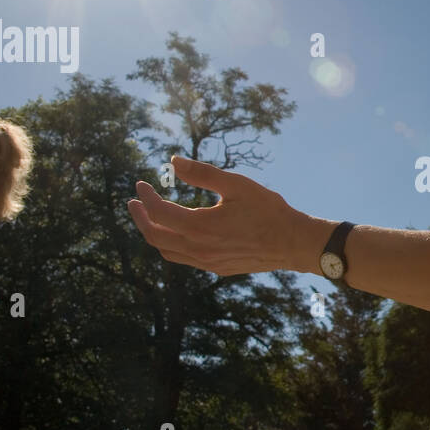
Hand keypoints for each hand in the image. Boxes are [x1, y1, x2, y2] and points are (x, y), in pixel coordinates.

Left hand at [128, 157, 306, 275]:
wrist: (294, 243)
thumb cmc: (268, 210)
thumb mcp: (236, 184)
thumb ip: (202, 173)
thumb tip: (173, 161)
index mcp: (200, 227)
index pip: (159, 212)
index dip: (146, 197)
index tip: (141, 183)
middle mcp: (199, 249)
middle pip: (155, 237)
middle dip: (141, 218)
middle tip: (135, 202)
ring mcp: (207, 262)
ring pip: (167, 251)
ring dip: (155, 233)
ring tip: (152, 217)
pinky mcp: (217, 268)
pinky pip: (184, 259)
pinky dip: (172, 245)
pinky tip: (179, 233)